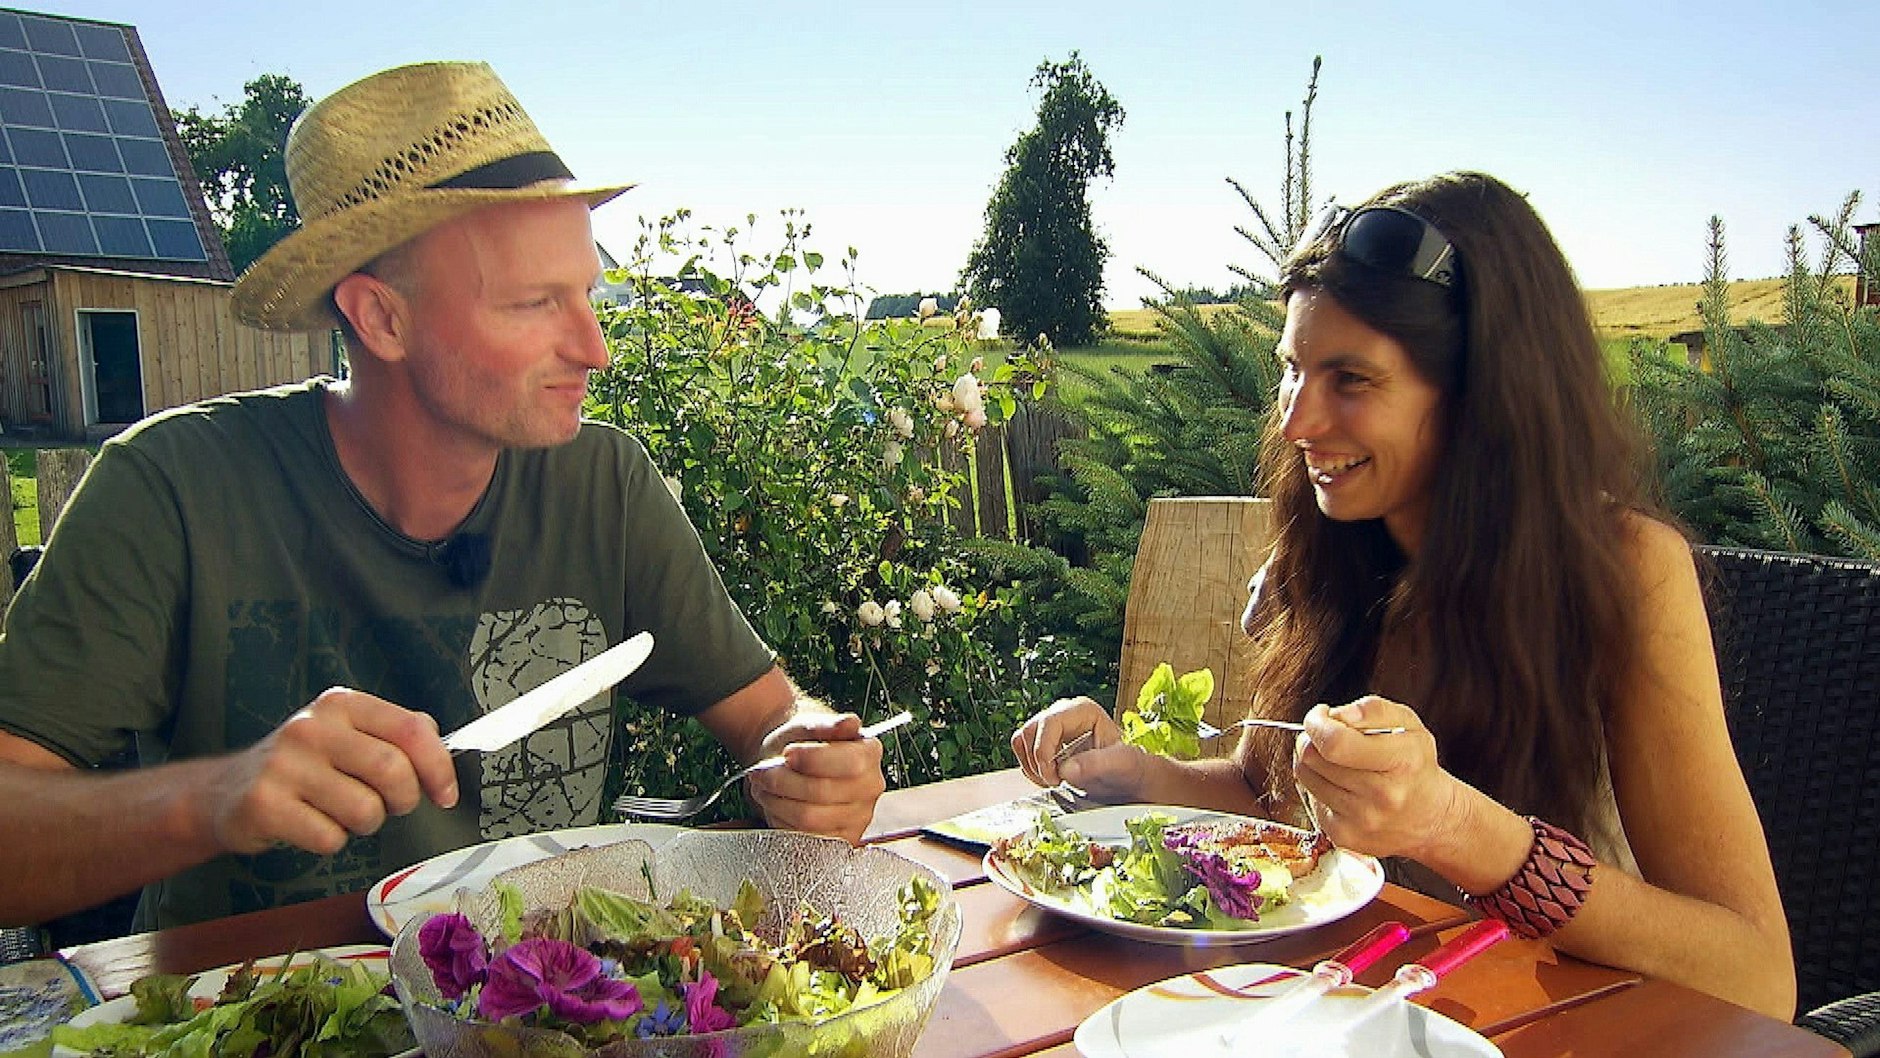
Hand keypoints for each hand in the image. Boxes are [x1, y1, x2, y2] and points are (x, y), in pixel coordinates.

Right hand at [202, 688, 458, 855]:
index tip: (445, 794)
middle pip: (393, 771)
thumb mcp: (346, 735)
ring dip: (366, 824)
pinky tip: (312, 825)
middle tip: (392, 807)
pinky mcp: (264, 804)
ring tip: (342, 813)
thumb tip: (441, 749)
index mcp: (341, 705)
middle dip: (404, 800)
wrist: (225, 792)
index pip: (411, 730)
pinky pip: (330, 837)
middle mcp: (312, 728)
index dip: (439, 767)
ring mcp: (284, 765)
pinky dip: (331, 841)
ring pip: (365, 810)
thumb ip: (394, 735)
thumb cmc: (302, 766)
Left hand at [744, 712, 885, 843]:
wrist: (790, 761)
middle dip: (784, 781)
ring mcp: (858, 817)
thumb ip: (827, 724)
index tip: (787, 753)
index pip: (849, 764)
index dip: (812, 760)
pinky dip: (781, 819)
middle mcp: (870, 787)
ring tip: (765, 786)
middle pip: (823, 792)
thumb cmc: (801, 742)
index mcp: (870, 754)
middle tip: (763, 771)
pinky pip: (803, 837)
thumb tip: (848, 723)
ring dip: (777, 801)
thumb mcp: (809, 724)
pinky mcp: (839, 839)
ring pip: (809, 818)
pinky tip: (776, 804)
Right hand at [1010, 695, 1150, 799]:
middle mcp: (1064, 712)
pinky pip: (1022, 749)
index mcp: (1083, 710)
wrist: (1127, 777)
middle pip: (1031, 731)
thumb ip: (1097, 764)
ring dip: (1031, 765)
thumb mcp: (1120, 765)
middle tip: (1055, 781)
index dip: (1044, 751)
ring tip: (1053, 780)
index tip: (1054, 776)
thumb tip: (1066, 768)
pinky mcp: (1044, 738)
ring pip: (1022, 739)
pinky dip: (1029, 767)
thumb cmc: (1127, 768)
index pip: (1049, 722)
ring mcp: (1051, 724)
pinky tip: (1048, 777)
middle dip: (1038, 762)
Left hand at [1292, 696, 1465, 860]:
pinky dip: (1318, 786)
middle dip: (1311, 738)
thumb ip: (1373, 710)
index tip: (1321, 715)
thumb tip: (1336, 715)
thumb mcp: (1409, 725)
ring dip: (1312, 761)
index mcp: (1402, 761)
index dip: (1317, 723)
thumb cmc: (1415, 765)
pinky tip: (1339, 784)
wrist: (1431, 819)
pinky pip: (1310, 799)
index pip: (1335, 742)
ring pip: (1305, 776)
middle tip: (1325, 735)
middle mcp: (1382, 795)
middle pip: (1313, 757)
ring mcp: (1362, 819)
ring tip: (1333, 759)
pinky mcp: (1344, 836)